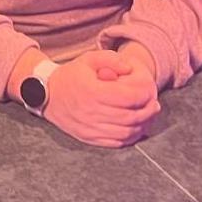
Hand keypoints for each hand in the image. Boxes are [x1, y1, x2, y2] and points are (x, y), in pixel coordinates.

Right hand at [43, 50, 159, 147]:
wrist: (46, 94)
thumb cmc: (71, 75)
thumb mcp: (88, 59)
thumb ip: (111, 59)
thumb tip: (129, 68)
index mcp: (93, 91)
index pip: (128, 97)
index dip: (145, 94)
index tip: (151, 90)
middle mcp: (91, 112)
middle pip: (131, 116)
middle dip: (148, 111)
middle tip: (155, 104)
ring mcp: (90, 128)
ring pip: (126, 132)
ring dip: (142, 125)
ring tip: (148, 116)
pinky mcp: (88, 138)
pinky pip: (115, 142)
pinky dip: (130, 137)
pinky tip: (135, 128)